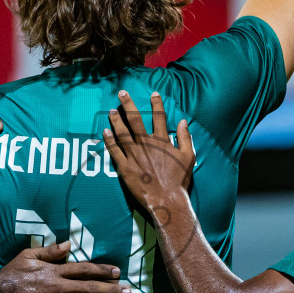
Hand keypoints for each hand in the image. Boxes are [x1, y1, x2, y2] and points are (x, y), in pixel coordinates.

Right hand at [0, 241, 127, 292]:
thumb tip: (69, 244)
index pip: (83, 269)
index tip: (117, 272)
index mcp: (54, 271)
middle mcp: (56, 287)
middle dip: (110, 290)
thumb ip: (50, 251)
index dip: (101, 270)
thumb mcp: (29, 255)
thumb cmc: (11, 273)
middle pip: (88, 288)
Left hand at [104, 91, 194, 214]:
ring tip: (111, 110)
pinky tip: (104, 131)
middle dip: (128, 104)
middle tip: (121, 93)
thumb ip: (185, 138)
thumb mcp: (189, 157)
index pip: (159, 117)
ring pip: (122, 132)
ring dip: (115, 119)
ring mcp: (133, 154)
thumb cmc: (179, 180)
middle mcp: (146, 144)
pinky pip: (114, 150)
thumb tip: (183, 122)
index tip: (154, 93)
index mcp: (162, 141)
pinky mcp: (124, 166)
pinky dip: (109, 139)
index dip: (157, 103)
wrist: (166, 199)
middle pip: (135, 119)